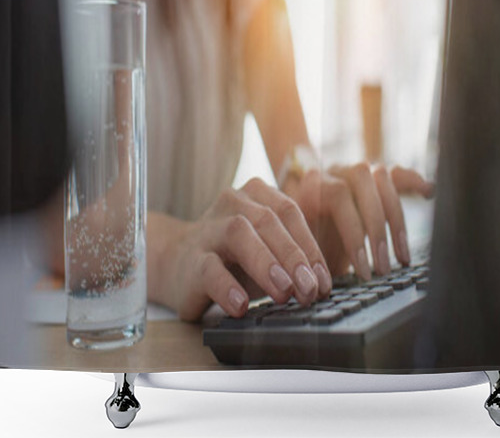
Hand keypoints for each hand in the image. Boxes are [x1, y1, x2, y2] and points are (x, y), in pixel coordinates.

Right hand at [164, 177, 332, 321]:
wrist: (176, 262)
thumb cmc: (234, 257)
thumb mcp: (266, 248)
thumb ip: (292, 256)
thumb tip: (324, 284)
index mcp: (257, 194)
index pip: (290, 212)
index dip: (310, 245)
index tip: (324, 279)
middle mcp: (232, 203)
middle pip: (268, 220)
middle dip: (293, 256)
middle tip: (310, 289)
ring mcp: (208, 229)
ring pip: (239, 234)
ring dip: (266, 263)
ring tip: (284, 292)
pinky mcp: (189, 260)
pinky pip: (208, 269)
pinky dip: (227, 287)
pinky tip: (242, 305)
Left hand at [282, 164, 434, 279]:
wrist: (289, 212)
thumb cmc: (295, 238)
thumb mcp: (295, 246)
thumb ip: (305, 254)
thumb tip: (318, 284)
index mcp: (312, 184)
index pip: (340, 196)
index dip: (354, 232)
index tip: (363, 269)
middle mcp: (335, 170)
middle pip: (364, 181)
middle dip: (378, 229)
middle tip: (384, 268)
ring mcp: (355, 170)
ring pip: (382, 176)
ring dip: (396, 219)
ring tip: (402, 256)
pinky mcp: (373, 177)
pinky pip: (396, 173)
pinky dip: (413, 181)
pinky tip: (428, 193)